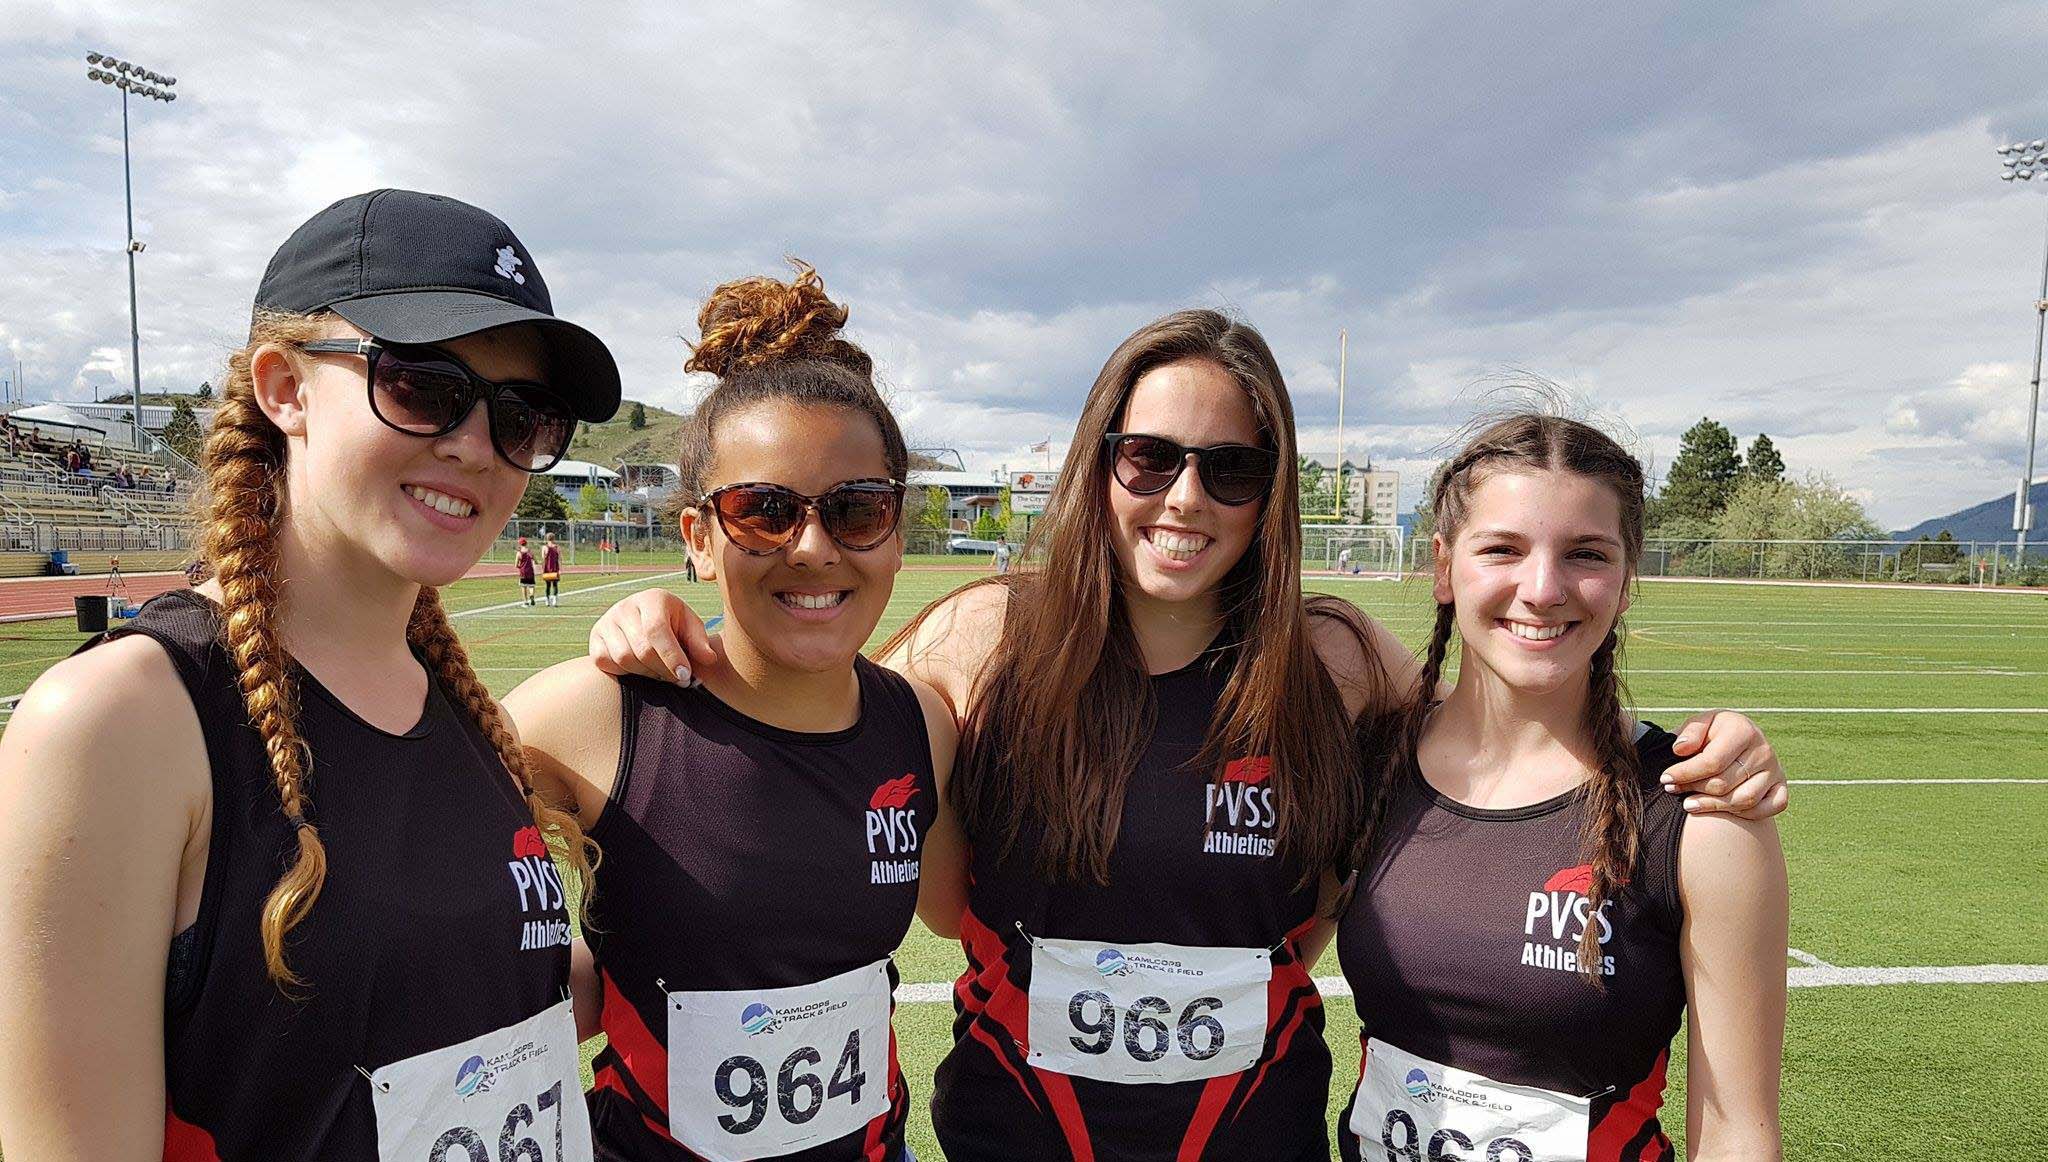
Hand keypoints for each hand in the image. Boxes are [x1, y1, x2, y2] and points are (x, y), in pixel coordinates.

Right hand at [587, 588, 719, 684]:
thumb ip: (699, 642)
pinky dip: (624, 672)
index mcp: (652, 599)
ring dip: (646, 674)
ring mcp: (606, 622)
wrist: (644, 618)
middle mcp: (625, 607)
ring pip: (624, 659)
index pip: (657, 630)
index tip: (685, 675)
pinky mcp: (595, 638)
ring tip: (661, 674)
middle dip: (663, 670)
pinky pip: (605, 662)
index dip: (672, 656)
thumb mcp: (690, 626)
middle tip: (678, 680)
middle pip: (641, 649)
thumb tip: (709, 659)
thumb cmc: (672, 623)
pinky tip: (640, 670)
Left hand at [1662, 710, 1788, 819]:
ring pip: (1745, 800)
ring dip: (1713, 806)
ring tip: (1688, 804)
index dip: (1685, 773)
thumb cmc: (1714, 733)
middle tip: (1672, 789)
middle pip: (1725, 783)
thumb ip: (1690, 732)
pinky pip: (1770, 809)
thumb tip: (1680, 749)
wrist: (1739, 739)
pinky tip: (1721, 810)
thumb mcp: (1700, 723)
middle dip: (1693, 789)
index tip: (1665, 778)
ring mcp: (1775, 771)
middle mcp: (1764, 751)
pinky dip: (1746, 814)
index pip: (1712, 762)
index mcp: (1743, 730)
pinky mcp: (1781, 787)